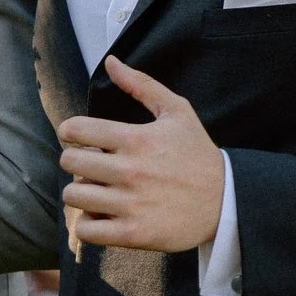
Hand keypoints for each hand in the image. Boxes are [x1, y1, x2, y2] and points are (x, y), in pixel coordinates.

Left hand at [58, 57, 225, 253]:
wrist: (226, 201)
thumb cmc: (198, 154)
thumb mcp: (177, 111)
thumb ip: (141, 84)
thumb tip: (111, 61)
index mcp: (136, 139)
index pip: (76, 130)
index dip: (70, 132)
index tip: (79, 138)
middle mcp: (129, 170)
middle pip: (69, 162)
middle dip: (75, 161)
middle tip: (91, 165)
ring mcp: (130, 204)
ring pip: (74, 196)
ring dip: (81, 192)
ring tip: (98, 190)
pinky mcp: (133, 233)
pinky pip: (86, 230)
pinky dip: (88, 224)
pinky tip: (103, 215)